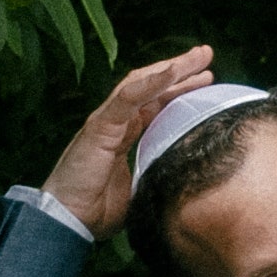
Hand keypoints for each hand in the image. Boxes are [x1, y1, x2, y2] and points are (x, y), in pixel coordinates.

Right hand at [40, 45, 215, 237]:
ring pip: (143, 83)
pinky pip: (127, 96)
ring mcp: (108, 119)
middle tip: (207, 56)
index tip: (208, 82)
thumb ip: (157, 174)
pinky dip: (151, 82)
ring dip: (172, 68)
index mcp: (127, 133)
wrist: (68, 219)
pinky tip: (173, 71)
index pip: (157, 103)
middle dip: (181, 70)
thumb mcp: (140, 188)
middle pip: (153, 86)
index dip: (181, 90)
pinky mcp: (101, 125)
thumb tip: (186, 178)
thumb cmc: (98, 209)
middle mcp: (118, 120)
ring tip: (199, 57)